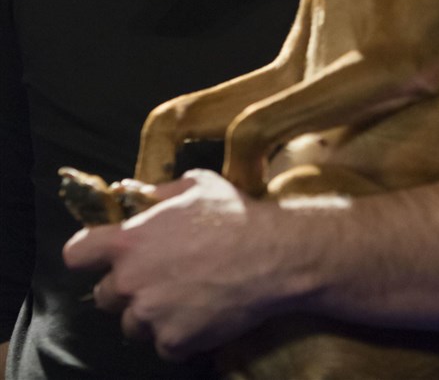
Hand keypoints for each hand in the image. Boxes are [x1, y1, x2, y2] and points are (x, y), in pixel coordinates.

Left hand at [62, 169, 289, 360]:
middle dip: (126, 287)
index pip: (76, 254)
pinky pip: (163, 345)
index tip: (103, 254)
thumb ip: (158, 191)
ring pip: (132, 324)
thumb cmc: (234, 213)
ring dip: (150, 314)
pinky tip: (201, 314)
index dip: (88, 254)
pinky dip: (178, 335)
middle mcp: (132, 280)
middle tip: (157, 276)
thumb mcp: (195, 184)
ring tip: (182, 297)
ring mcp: (151, 315)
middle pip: (104, 295)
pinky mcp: (173, 342)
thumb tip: (133, 192)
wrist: (272, 255)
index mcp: (129, 240)